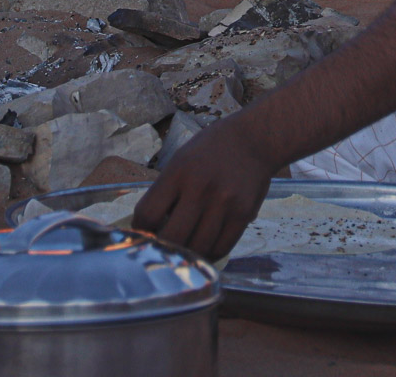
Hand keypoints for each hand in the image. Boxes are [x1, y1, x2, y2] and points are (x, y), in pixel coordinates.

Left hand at [131, 116, 276, 261]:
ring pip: (198, 248)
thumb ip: (166, 191)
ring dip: (188, 255)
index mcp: (179, 171)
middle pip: (172, 237)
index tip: (143, 233)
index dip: (140, 230)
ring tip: (184, 250)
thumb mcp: (181, 160)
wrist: (254, 139)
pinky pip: (222, 248)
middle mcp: (201, 188)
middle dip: (163, 248)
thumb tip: (150, 229)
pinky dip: (209, 254)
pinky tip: (204, 248)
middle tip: (163, 248)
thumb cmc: (210, 151)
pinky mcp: (244, 214)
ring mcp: (225, 202)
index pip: (148, 213)